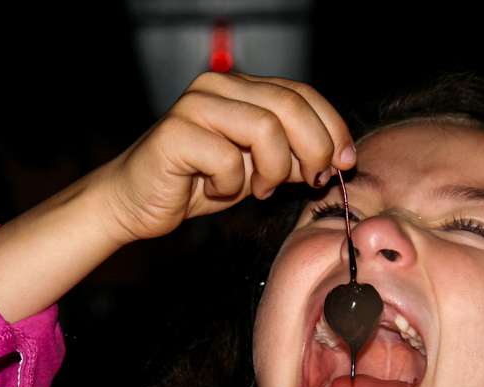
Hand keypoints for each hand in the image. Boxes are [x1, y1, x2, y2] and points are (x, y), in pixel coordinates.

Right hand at [97, 71, 355, 243]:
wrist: (138, 202)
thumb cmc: (197, 183)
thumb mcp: (258, 168)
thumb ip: (292, 155)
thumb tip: (337, 157)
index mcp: (242, 87)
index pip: (302, 94)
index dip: (332, 128)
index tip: (345, 162)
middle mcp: (219, 87)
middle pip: (290, 106)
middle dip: (314, 150)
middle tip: (311, 181)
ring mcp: (195, 105)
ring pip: (266, 129)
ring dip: (272, 170)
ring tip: (257, 188)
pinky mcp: (174, 133)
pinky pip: (228, 159)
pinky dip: (231, 185)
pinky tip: (215, 190)